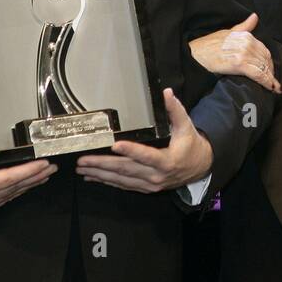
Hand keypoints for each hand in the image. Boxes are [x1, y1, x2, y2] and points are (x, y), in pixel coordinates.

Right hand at [0, 137, 55, 216]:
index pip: (8, 178)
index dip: (27, 171)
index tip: (43, 163)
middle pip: (13, 187)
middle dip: (35, 176)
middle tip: (52, 167)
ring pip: (11, 194)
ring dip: (30, 183)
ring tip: (46, 173)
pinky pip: (5, 198)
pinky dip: (19, 189)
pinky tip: (30, 183)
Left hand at [75, 87, 213, 191]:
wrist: (200, 167)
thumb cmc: (191, 145)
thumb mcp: (186, 126)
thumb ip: (175, 110)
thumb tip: (166, 93)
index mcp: (167, 160)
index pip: (146, 155)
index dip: (131, 151)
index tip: (115, 145)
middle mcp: (157, 175)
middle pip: (126, 169)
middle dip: (103, 164)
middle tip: (83, 160)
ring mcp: (150, 184)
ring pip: (122, 179)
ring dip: (100, 174)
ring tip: (82, 168)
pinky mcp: (146, 188)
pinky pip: (124, 185)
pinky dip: (107, 181)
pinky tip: (93, 177)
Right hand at [188, 13, 279, 92]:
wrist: (194, 55)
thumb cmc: (207, 46)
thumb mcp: (226, 32)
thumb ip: (243, 27)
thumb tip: (255, 17)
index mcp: (245, 35)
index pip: (263, 50)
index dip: (268, 62)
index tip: (271, 71)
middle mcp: (246, 42)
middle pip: (265, 59)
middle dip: (270, 71)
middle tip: (273, 82)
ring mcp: (243, 52)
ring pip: (263, 67)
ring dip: (270, 79)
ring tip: (274, 88)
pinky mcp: (239, 64)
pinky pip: (258, 74)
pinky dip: (266, 82)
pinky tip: (270, 88)